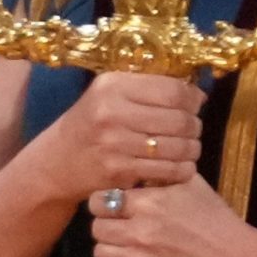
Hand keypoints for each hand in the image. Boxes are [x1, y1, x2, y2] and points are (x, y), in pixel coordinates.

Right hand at [38, 72, 202, 202]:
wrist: (59, 159)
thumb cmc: (92, 121)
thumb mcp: (109, 92)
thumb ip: (145, 87)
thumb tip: (194, 90)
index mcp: (113, 85)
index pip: (171, 90)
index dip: (192, 97)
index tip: (198, 102)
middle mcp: (113, 111)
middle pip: (178, 120)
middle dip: (195, 125)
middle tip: (195, 128)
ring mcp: (115, 143)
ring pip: (176, 147)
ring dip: (192, 149)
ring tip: (191, 147)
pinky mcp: (118, 171)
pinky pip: (165, 170)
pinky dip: (182, 170)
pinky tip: (183, 166)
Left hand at [89, 174, 256, 256]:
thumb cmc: (216, 220)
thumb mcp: (191, 185)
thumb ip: (161, 173)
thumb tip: (136, 160)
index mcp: (149, 203)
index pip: (100, 200)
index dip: (103, 201)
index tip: (112, 205)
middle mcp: (140, 233)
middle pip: (97, 228)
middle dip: (106, 225)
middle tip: (118, 226)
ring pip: (100, 254)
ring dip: (110, 248)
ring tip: (124, 246)